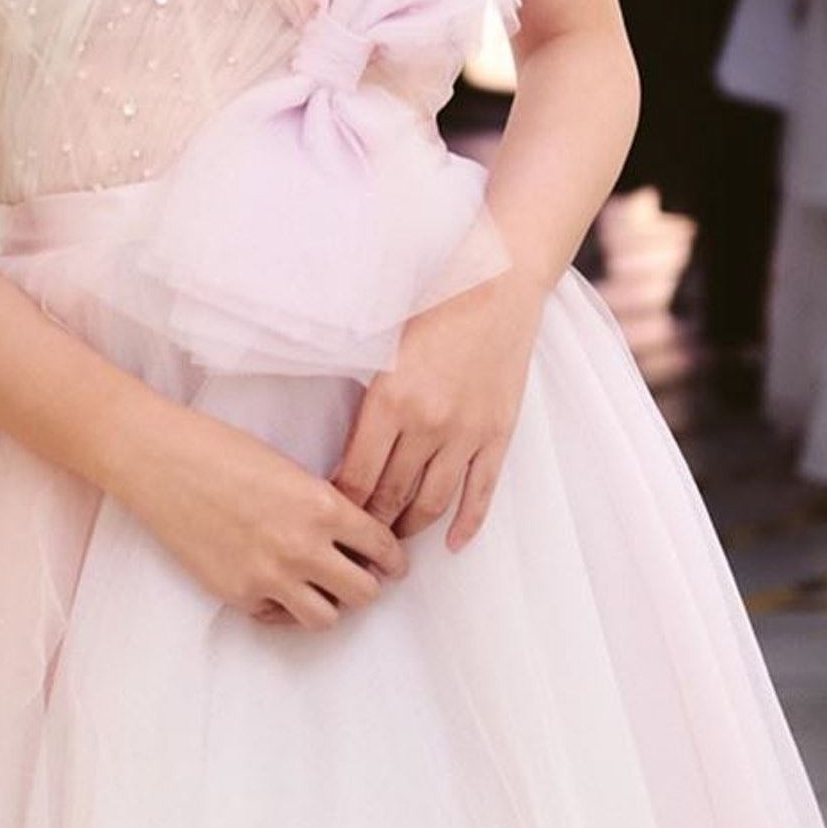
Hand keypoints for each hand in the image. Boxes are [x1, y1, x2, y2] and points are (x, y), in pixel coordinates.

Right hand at [114, 404, 408, 631]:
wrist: (162, 462)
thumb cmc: (222, 450)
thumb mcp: (288, 468)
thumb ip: (322, 503)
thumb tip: (348, 535)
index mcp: (323, 505)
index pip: (382, 546)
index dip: (392, 557)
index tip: (392, 563)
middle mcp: (303, 547)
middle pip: (365, 592)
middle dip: (367, 583)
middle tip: (359, 575)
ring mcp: (270, 576)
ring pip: (327, 618)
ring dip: (329, 602)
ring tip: (319, 587)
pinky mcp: (238, 594)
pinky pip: (279, 618)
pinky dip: (284, 608)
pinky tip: (278, 586)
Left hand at [327, 264, 548, 554]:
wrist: (499, 280)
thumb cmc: (434, 300)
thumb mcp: (383, 340)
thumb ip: (366, 392)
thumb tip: (338, 440)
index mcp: (391, 399)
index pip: (356, 476)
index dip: (339, 506)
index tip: (327, 518)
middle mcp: (429, 424)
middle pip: (391, 497)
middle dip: (369, 527)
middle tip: (355, 544)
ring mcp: (467, 433)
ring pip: (433, 503)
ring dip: (410, 530)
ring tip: (393, 547)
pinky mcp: (499, 434)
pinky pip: (481, 492)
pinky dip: (466, 524)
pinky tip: (452, 543)